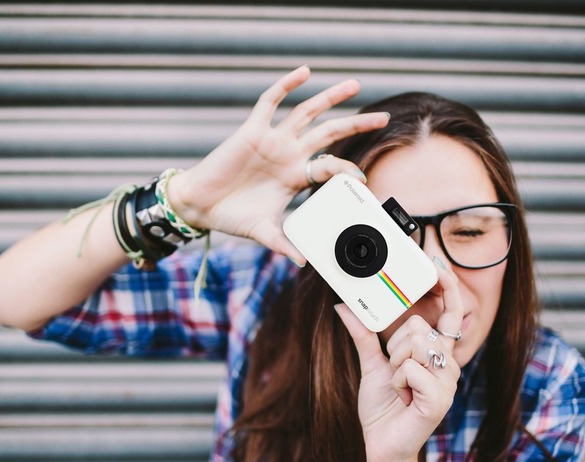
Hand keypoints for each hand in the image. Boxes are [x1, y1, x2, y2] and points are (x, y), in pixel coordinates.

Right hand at [168, 66, 389, 263]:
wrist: (201, 206)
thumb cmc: (232, 217)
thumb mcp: (264, 232)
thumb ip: (284, 245)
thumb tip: (303, 264)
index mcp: (295, 176)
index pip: (330, 166)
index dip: (347, 169)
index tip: (363, 177)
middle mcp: (288, 154)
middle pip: (329, 133)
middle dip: (356, 124)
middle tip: (384, 118)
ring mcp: (272, 140)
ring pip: (307, 112)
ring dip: (330, 98)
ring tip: (354, 85)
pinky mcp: (252, 130)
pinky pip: (270, 102)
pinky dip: (286, 86)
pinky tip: (304, 74)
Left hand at [335, 265, 463, 461]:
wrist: (380, 445)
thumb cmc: (382, 407)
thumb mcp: (371, 364)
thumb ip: (364, 334)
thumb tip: (344, 306)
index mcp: (436, 354)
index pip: (450, 314)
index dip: (448, 290)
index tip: (438, 267)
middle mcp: (448, 365)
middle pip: (420, 327)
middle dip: (395, 347)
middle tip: (394, 372)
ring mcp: (447, 382)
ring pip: (416, 344)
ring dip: (396, 365)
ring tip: (399, 385)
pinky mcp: (440, 399)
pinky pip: (412, 368)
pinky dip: (398, 381)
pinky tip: (403, 398)